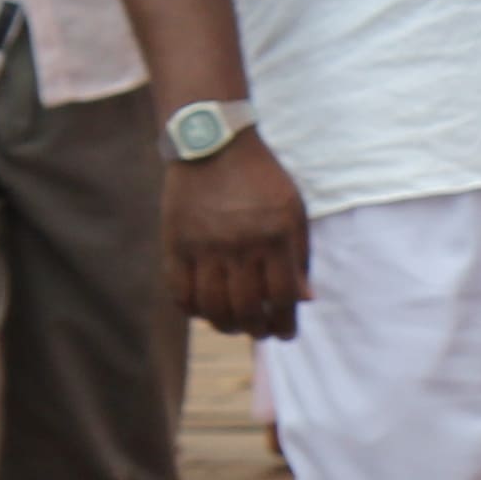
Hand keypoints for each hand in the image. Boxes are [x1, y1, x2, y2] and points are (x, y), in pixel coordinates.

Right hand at [166, 135, 312, 340]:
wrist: (214, 146)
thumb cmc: (261, 180)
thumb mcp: (293, 210)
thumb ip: (299, 255)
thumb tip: (305, 299)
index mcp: (274, 237)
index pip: (282, 296)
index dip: (285, 322)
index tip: (286, 333)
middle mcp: (239, 246)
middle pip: (246, 308)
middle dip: (257, 329)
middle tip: (261, 333)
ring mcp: (204, 247)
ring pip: (212, 307)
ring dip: (225, 325)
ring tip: (235, 326)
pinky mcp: (175, 245)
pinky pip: (180, 293)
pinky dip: (191, 310)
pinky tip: (204, 311)